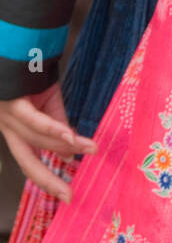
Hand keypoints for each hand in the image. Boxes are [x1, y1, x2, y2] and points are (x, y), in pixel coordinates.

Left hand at [0, 85, 96, 201]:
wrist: (20, 46)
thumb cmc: (33, 74)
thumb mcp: (49, 102)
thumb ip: (58, 125)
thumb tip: (70, 152)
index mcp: (15, 131)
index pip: (30, 162)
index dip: (47, 179)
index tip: (67, 194)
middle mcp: (8, 129)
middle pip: (29, 162)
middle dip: (49, 181)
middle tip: (69, 195)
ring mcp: (8, 117)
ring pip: (39, 140)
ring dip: (68, 146)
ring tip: (92, 149)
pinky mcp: (13, 104)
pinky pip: (35, 122)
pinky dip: (55, 131)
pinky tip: (71, 138)